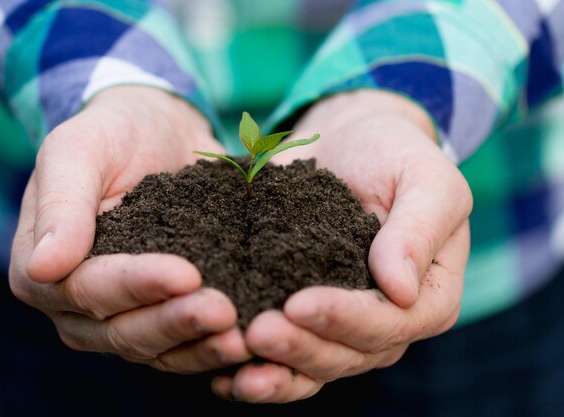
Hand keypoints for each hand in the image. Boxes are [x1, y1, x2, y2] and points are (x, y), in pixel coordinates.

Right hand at [9, 86, 251, 372]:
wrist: (155, 133)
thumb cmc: (110, 134)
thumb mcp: (77, 151)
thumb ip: (61, 205)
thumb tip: (42, 268)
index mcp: (44, 272)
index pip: (88, 288)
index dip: (136, 285)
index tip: (185, 274)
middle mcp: (78, 308)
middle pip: (124, 330)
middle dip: (175, 321)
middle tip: (224, 311)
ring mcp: (121, 318)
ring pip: (157, 347)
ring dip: (199, 346)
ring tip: (241, 337)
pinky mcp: (162, 316)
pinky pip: (183, 345)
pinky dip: (212, 347)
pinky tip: (247, 340)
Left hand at [211, 90, 472, 401]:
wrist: (350, 143)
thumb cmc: (394, 154)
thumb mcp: (425, 178)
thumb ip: (419, 230)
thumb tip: (402, 291)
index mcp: (428, 296)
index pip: (392, 322)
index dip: (346, 319)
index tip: (299, 304)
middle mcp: (388, 322)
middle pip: (348, 353)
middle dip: (301, 347)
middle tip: (257, 333)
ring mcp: (344, 325)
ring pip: (314, 364)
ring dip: (275, 368)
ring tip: (233, 361)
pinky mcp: (307, 318)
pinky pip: (287, 355)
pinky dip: (258, 369)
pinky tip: (224, 377)